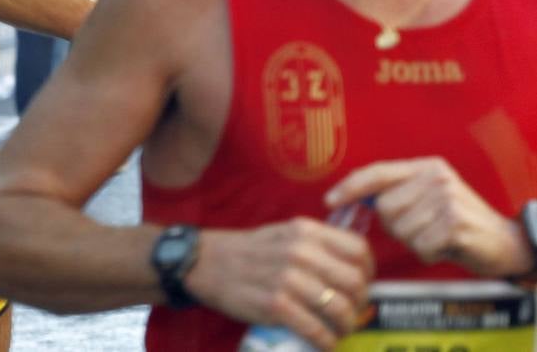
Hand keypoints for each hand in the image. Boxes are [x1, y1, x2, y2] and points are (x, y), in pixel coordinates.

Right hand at [184, 220, 374, 350]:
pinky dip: (326, 342)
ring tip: (337, 330)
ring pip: (340, 309)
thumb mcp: (283, 234)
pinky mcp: (275, 305)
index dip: (367, 271)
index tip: (360, 284)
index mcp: (305, 231)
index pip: (358, 249)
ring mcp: (288, 279)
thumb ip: (317, 246)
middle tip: (348, 313)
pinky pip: (316, 329)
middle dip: (359, 304)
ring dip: (345, 326)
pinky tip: (323, 343)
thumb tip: (353, 272)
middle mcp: (300, 252)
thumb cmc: (249, 251)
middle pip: (355, 283)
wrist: (205, 263)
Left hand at [326, 157, 532, 277]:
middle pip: (385, 207)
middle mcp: (436, 177)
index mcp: (426, 166)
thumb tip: (354, 199)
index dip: (350, 187)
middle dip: (398, 226)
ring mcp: (447, 199)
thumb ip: (398, 193)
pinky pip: (420, 245)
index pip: (377, 172)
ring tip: (438, 237)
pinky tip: (447, 247)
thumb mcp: (430, 198)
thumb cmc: (459, 224)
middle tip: (425, 229)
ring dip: (416, 242)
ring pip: (401, 229)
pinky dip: (430, 253)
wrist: (509, 244)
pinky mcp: (455, 224)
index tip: (329, 201)